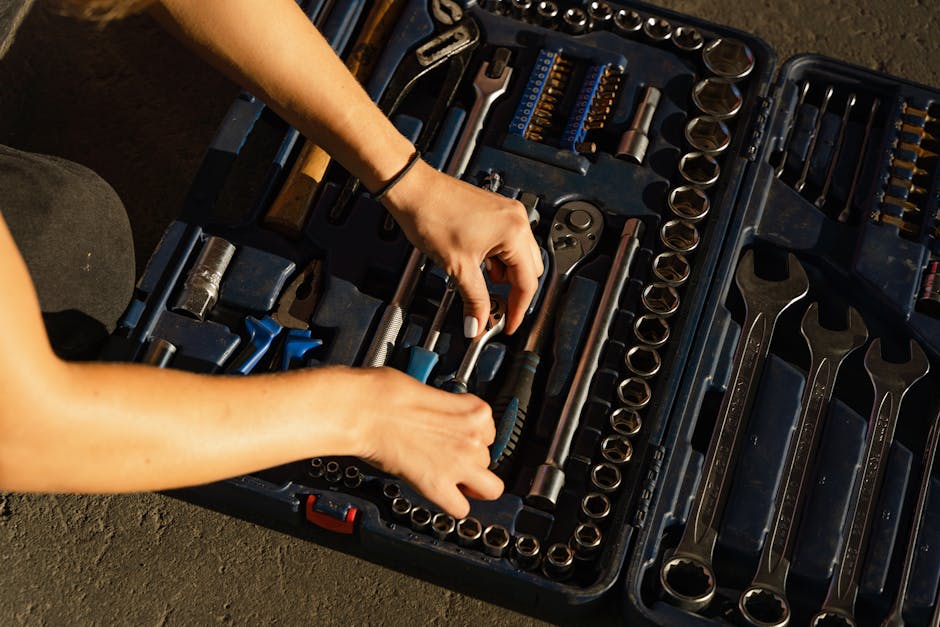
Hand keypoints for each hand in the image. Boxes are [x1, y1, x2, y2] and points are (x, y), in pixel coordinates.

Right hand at [347, 367, 502, 517]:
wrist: (366, 410)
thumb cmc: (387, 395)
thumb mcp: (432, 393)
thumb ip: (449, 412)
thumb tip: (445, 422)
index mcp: (475, 411)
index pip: (490, 433)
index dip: (472, 438)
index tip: (458, 440)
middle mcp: (474, 438)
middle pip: (488, 460)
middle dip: (470, 462)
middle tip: (449, 459)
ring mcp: (459, 463)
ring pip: (490, 489)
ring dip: (468, 485)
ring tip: (448, 478)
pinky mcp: (438, 485)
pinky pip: (461, 508)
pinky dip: (452, 505)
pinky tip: (440, 494)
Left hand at [382, 160, 543, 337]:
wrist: (411, 189)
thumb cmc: (432, 214)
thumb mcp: (457, 267)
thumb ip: (474, 300)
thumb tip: (479, 324)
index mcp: (514, 232)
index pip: (527, 282)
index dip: (518, 309)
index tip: (508, 325)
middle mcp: (516, 220)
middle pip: (529, 269)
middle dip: (512, 291)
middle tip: (494, 308)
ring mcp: (506, 213)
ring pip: (518, 256)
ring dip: (504, 275)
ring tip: (479, 282)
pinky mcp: (494, 211)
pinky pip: (506, 242)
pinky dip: (496, 259)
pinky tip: (477, 264)